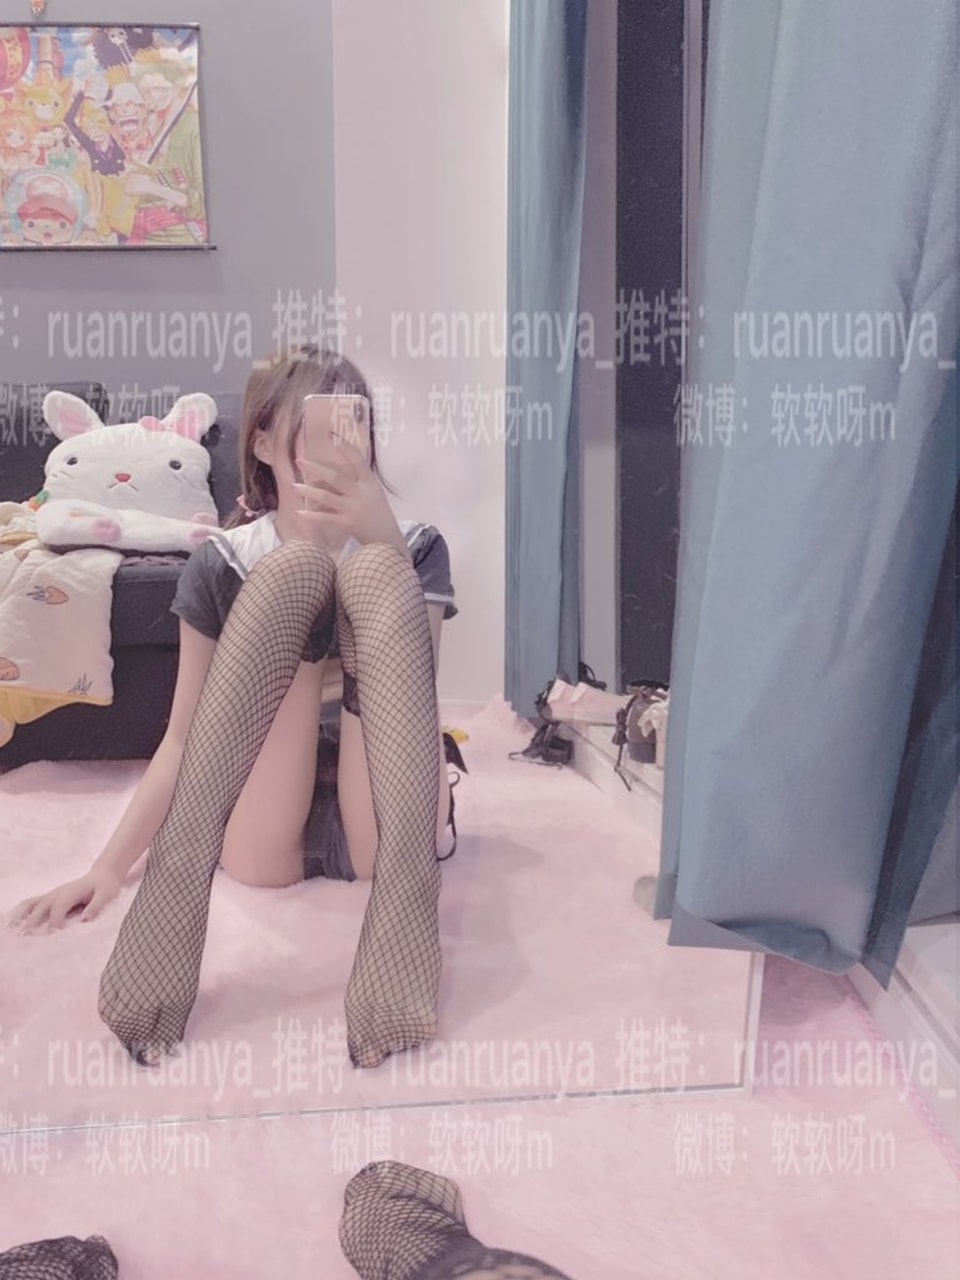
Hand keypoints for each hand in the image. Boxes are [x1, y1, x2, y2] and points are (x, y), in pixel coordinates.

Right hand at [9, 868, 121, 932]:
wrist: (102, 875)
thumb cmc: (105, 886)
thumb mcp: (107, 894)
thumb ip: (97, 906)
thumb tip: (85, 920)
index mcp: (71, 892)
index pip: (59, 907)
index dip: (55, 921)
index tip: (54, 935)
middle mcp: (57, 893)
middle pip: (41, 907)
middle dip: (34, 923)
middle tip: (27, 939)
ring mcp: (51, 895)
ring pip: (31, 904)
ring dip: (21, 917)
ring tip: (13, 931)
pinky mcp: (49, 898)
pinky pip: (31, 903)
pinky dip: (21, 912)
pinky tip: (13, 923)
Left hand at [294, 441, 408, 554]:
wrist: (388, 540)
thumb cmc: (379, 514)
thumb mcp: (374, 493)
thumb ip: (358, 481)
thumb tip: (333, 470)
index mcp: (370, 482)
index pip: (357, 459)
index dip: (344, 446)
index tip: (330, 434)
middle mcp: (362, 493)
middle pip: (336, 477)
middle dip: (316, 468)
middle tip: (300, 461)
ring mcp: (355, 508)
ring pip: (327, 497)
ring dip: (309, 491)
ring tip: (294, 486)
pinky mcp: (349, 524)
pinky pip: (326, 518)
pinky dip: (312, 516)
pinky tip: (299, 513)